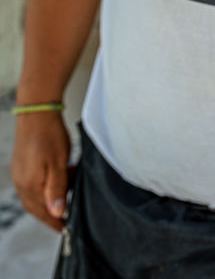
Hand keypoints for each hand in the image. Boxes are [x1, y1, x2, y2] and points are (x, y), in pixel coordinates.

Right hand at [11, 112, 71, 231]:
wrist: (37, 111)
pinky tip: (60, 177)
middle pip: (37, 207)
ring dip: (50, 197)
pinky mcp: (21, 165)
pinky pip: (33, 183)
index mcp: (30, 186)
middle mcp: (21, 182)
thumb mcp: (59, 163)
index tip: (65, 230)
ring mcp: (19, 173)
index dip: (54, 222)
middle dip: (51, 214)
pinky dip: (46, 186)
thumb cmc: (49, 134)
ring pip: (36, 195)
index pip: (43, 213)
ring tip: (68, 190)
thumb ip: (58, 189)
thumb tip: (57, 213)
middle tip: (66, 217)